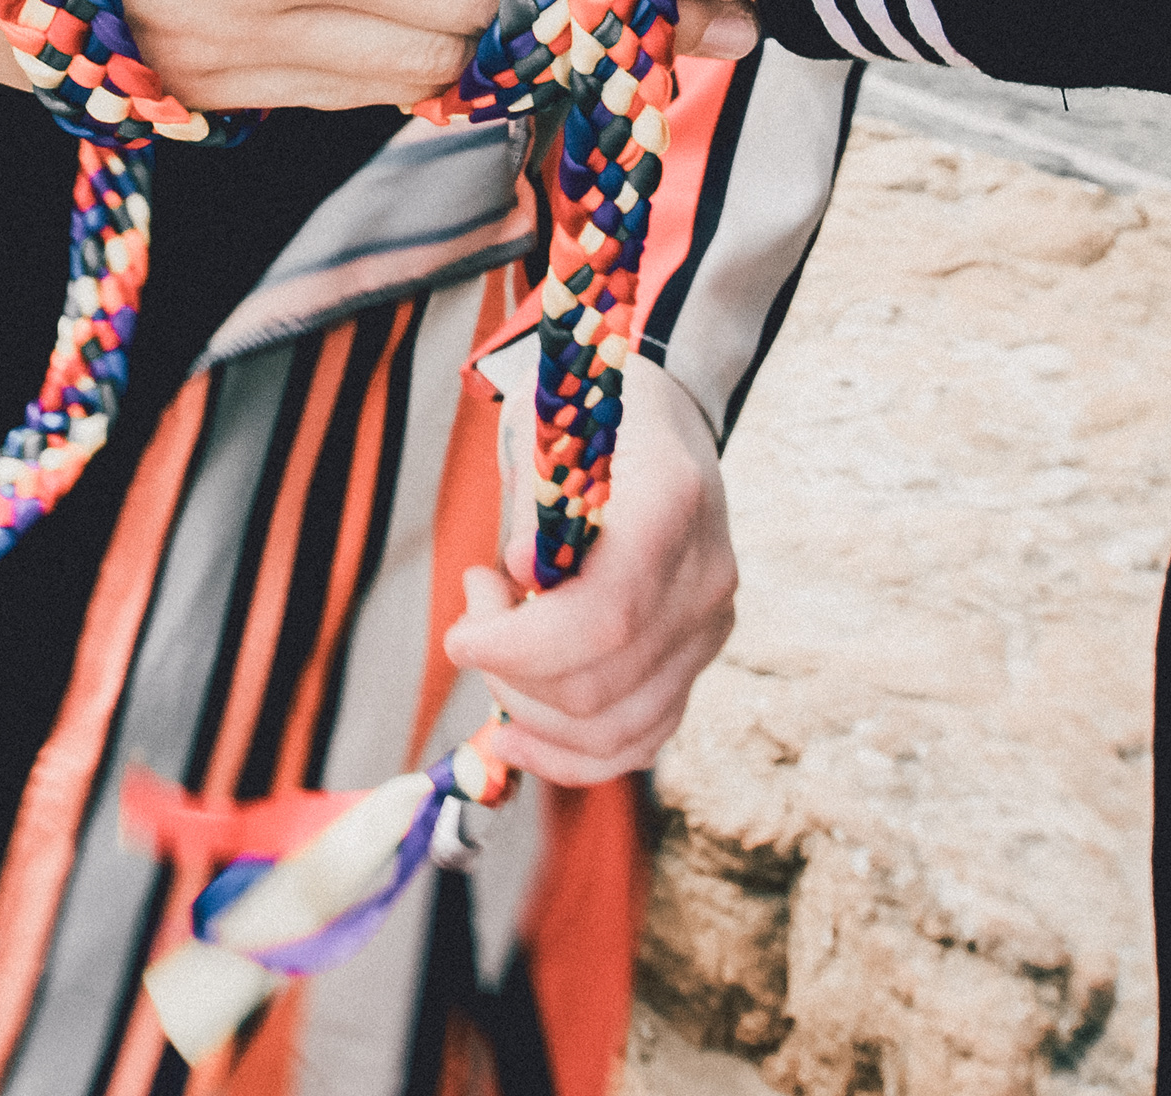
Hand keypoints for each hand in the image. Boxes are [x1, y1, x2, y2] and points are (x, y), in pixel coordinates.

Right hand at [0, 0, 774, 59]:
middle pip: (502, 8)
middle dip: (621, 11)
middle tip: (727, 7)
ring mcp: (239, 41)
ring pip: (440, 67)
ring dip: (535, 47)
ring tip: (635, 20)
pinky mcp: (201, 84)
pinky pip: (357, 93)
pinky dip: (435, 66)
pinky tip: (483, 27)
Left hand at [444, 353, 736, 787]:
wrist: (660, 416)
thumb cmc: (585, 419)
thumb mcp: (546, 432)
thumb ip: (535, 506)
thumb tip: (521, 573)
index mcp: (670, 506)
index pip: (604, 616)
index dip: (519, 644)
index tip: (461, 631)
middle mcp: (705, 578)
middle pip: (600, 685)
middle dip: (508, 672)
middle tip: (475, 611)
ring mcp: (709, 627)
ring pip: (616, 729)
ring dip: (529, 713)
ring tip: (495, 649)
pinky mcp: (697, 660)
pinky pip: (640, 741)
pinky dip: (570, 754)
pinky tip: (515, 736)